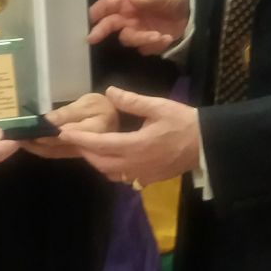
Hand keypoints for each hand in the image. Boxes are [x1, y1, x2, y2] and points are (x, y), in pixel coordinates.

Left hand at [23, 92, 117, 159]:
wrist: (116, 116)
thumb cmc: (102, 106)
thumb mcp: (87, 104)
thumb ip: (67, 114)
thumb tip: (46, 121)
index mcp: (91, 133)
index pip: (62, 136)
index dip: (42, 135)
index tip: (25, 131)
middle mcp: (84, 147)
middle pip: (54, 148)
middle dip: (34, 143)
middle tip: (15, 136)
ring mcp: (78, 153)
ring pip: (53, 153)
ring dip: (35, 148)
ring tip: (18, 139)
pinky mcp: (74, 154)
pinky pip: (56, 153)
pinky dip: (41, 149)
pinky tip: (31, 143)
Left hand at [57, 85, 199, 185]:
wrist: (207, 145)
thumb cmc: (183, 123)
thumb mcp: (158, 106)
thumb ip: (132, 101)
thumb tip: (110, 91)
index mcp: (136, 145)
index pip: (99, 145)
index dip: (79, 139)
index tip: (63, 133)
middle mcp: (135, 164)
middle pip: (100, 162)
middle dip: (84, 151)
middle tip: (73, 138)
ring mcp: (142, 174)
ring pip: (110, 173)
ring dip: (96, 161)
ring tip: (89, 146)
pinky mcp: (149, 179)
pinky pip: (123, 177)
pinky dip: (111, 169)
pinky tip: (110, 158)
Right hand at [87, 0, 190, 54]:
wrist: (189, 12)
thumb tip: (128, 0)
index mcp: (128, 1)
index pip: (107, 6)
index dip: (97, 12)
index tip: (89, 20)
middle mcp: (128, 17)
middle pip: (109, 25)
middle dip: (100, 31)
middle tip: (92, 39)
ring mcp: (137, 30)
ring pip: (128, 39)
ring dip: (142, 39)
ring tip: (159, 35)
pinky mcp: (147, 42)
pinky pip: (144, 49)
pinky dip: (155, 45)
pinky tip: (167, 38)